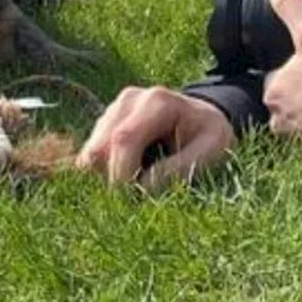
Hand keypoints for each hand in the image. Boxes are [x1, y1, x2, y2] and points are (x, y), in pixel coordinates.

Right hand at [76, 85, 235, 190]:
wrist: (204, 118)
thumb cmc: (210, 135)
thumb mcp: (211, 150)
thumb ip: (179, 169)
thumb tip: (142, 188)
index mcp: (157, 101)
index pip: (124, 139)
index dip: (121, 175)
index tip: (133, 202)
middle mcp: (129, 100)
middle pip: (99, 148)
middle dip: (113, 179)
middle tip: (138, 198)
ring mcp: (113, 110)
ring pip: (90, 154)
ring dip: (107, 177)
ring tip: (139, 183)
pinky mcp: (105, 124)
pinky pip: (91, 156)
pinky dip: (104, 173)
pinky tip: (130, 176)